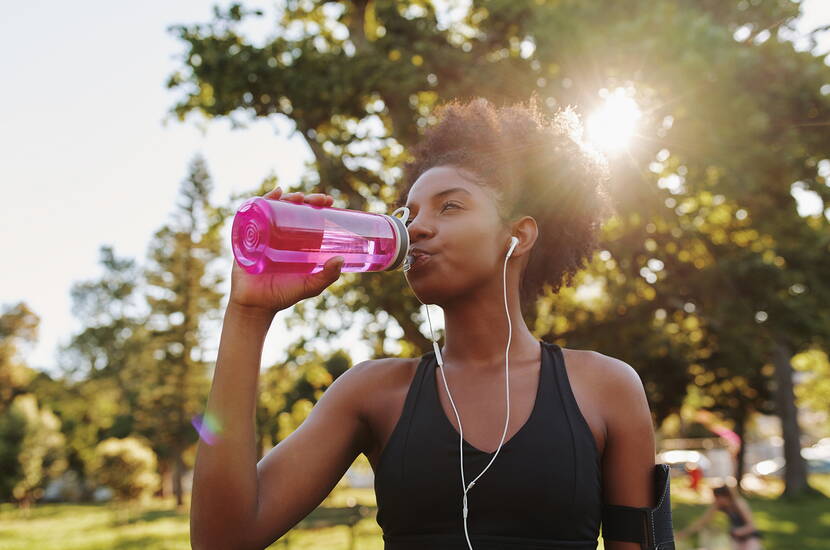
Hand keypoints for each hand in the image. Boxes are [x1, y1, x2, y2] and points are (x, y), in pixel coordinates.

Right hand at [229, 186, 340, 315]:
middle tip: (318, 199)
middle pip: (292, 208)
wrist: (255, 306)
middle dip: (305, 199)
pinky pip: (253, 215)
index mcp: (296, 241)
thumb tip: (340, 259)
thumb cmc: (283, 294)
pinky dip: (261, 202)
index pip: (307, 216)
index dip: (317, 205)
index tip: (329, 200)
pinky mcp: (248, 237)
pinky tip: (272, 195)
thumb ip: (326, 276)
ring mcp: (264, 234)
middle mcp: (280, 234)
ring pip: (274, 208)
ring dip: (286, 198)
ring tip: (297, 197)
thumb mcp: (310, 286)